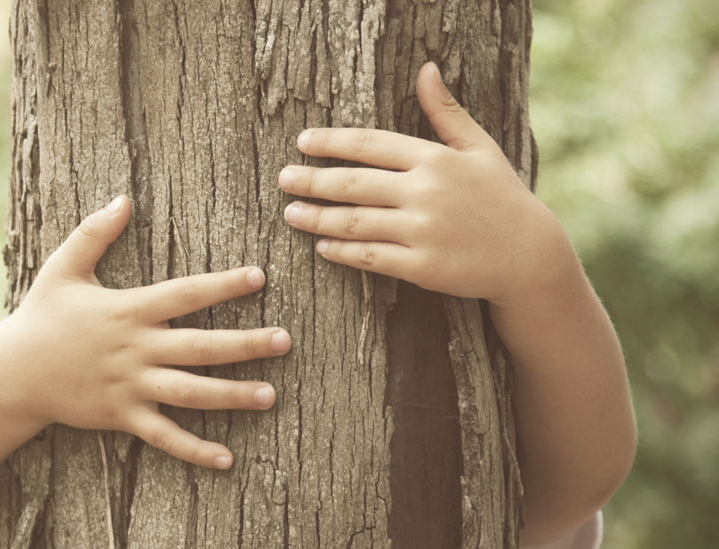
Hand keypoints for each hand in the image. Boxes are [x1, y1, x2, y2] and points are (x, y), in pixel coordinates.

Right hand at [0, 195, 289, 468]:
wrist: (11, 374)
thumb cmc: (40, 317)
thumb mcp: (62, 269)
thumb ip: (94, 233)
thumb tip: (123, 198)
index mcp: (128, 309)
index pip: (185, 294)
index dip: (223, 285)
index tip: (259, 277)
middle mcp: (135, 348)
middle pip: (200, 345)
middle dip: (245, 344)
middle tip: (285, 340)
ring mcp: (130, 386)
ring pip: (190, 392)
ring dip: (232, 395)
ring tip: (271, 395)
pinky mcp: (121, 416)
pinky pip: (163, 436)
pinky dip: (194, 450)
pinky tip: (226, 459)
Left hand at [279, 62, 574, 306]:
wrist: (530, 256)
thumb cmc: (501, 197)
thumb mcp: (480, 148)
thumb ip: (446, 112)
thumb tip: (426, 68)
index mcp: (436, 159)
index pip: (370, 144)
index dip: (331, 142)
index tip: (303, 142)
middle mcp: (426, 193)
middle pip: (353, 183)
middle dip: (312, 180)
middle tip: (283, 179)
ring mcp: (423, 231)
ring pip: (355, 222)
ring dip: (317, 219)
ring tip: (291, 214)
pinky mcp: (422, 267)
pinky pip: (371, 257)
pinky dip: (342, 252)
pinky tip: (323, 248)